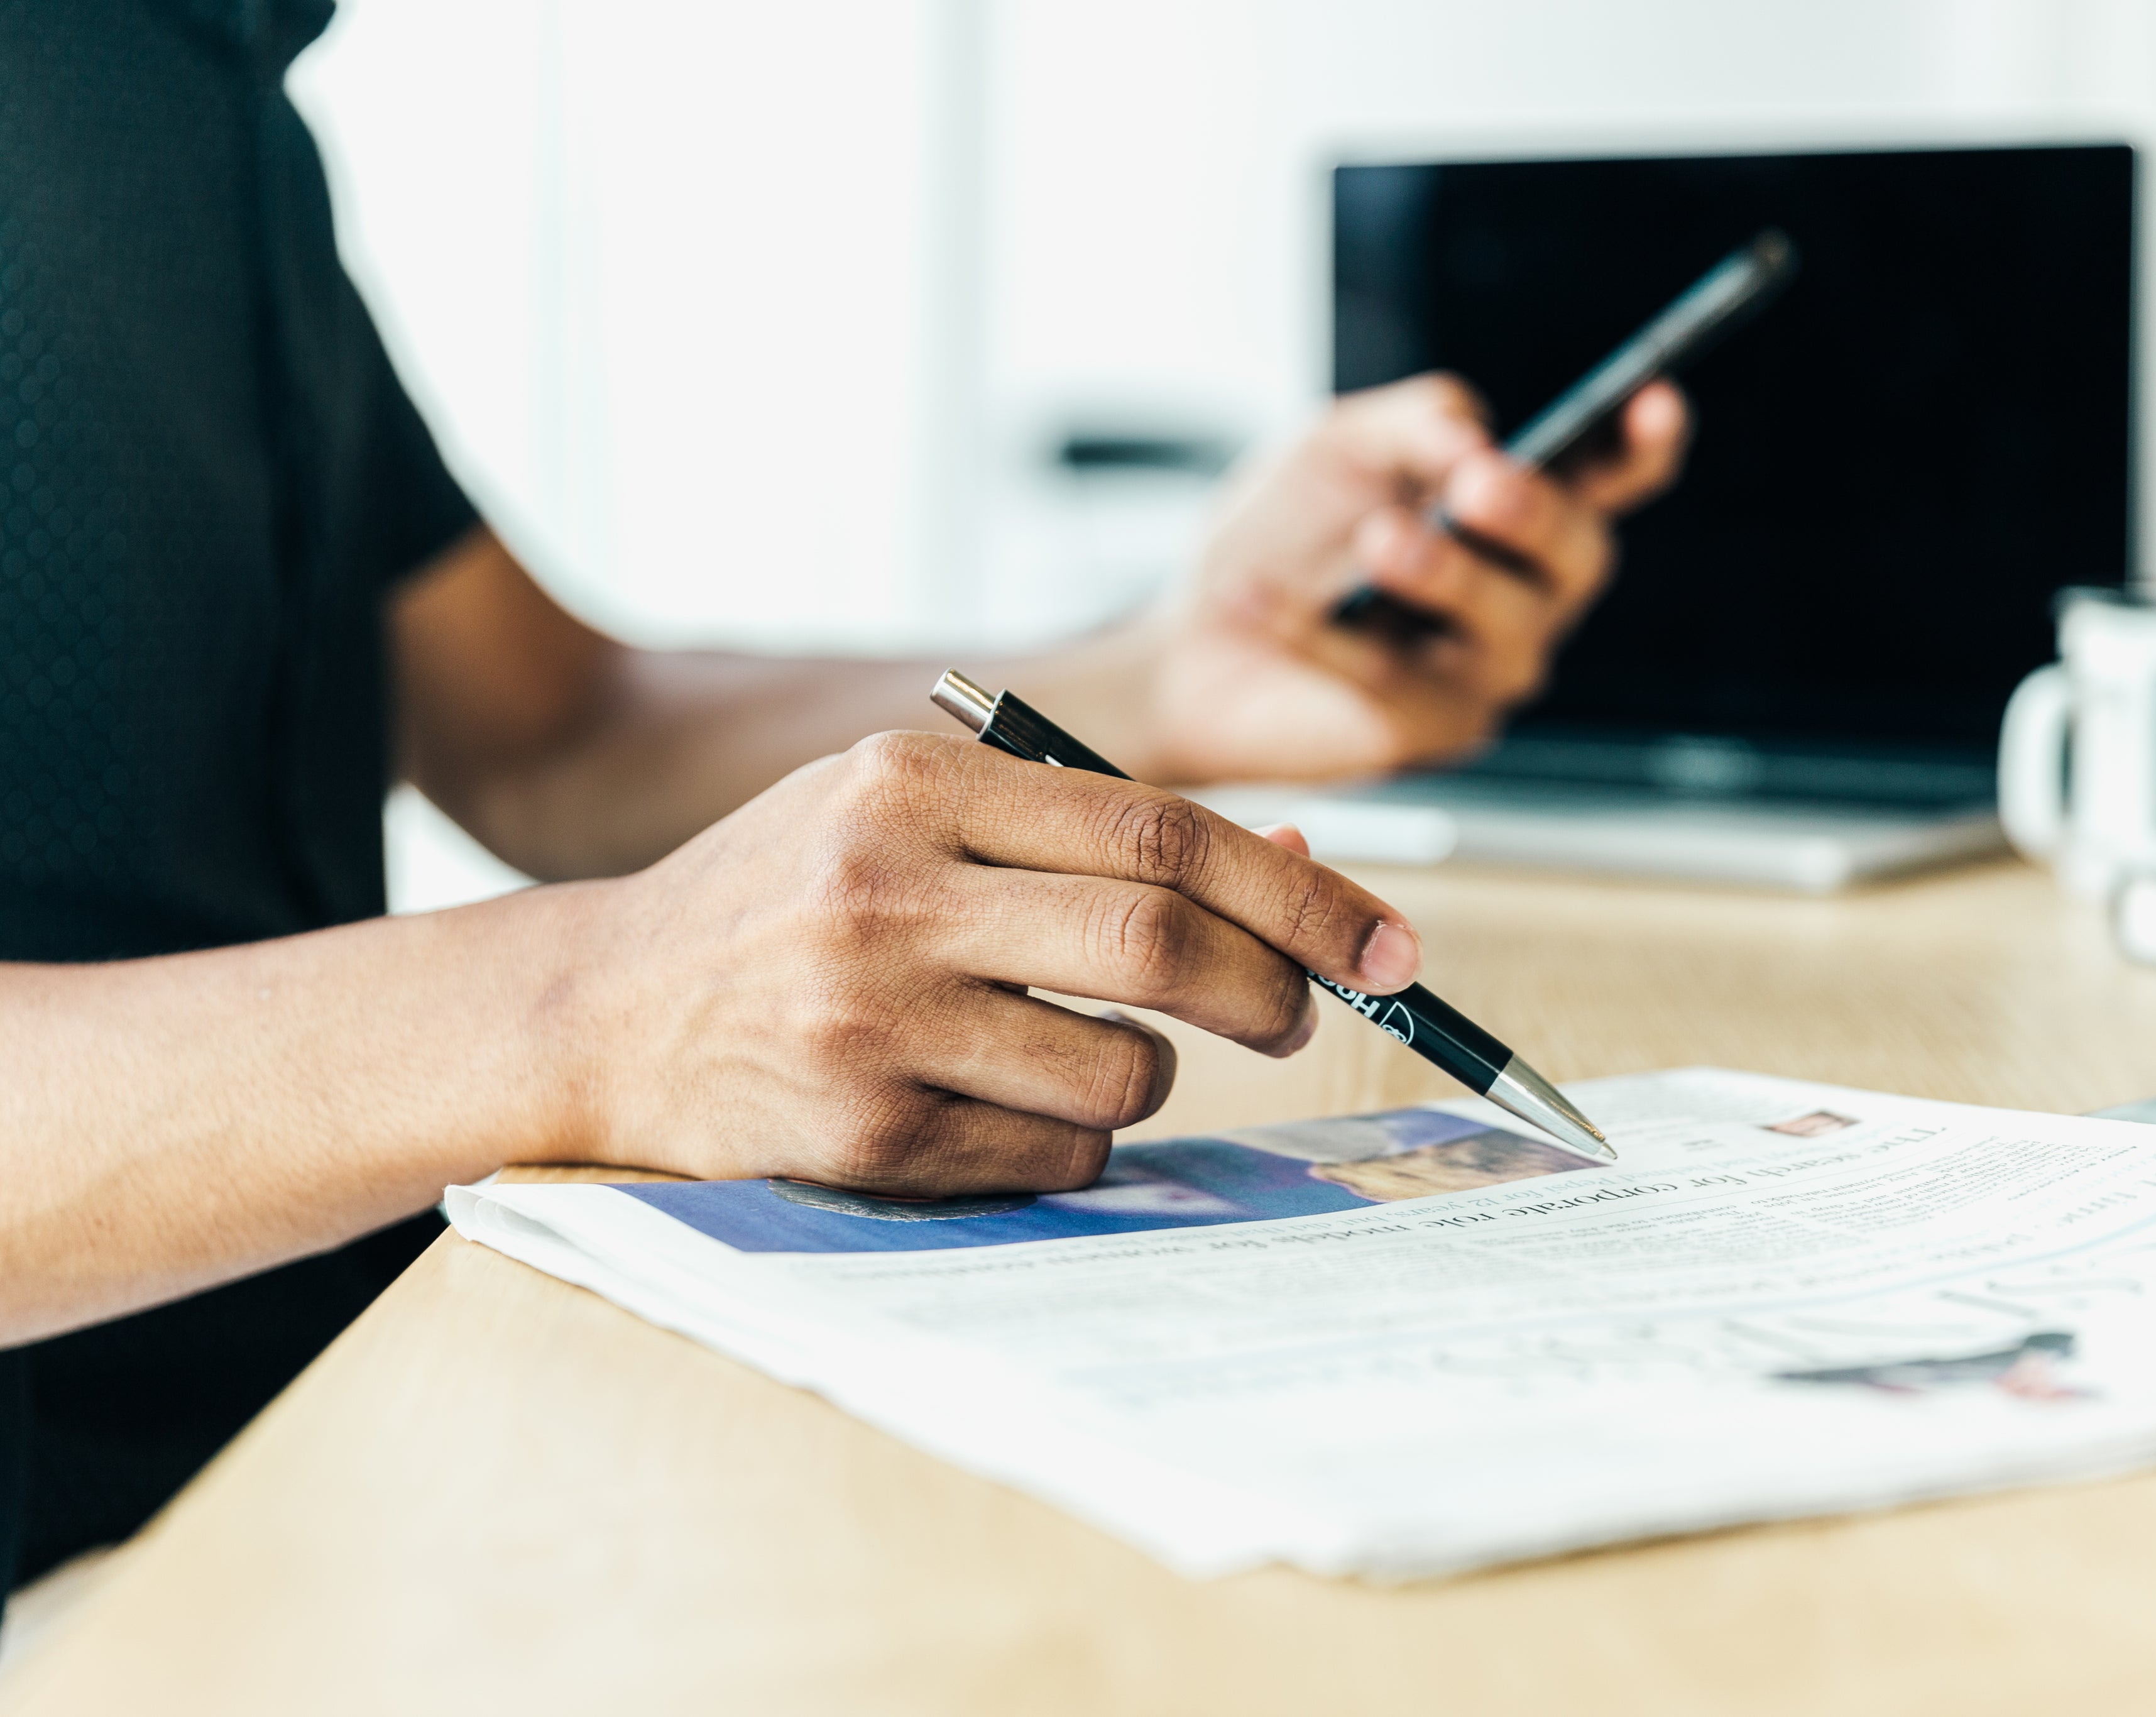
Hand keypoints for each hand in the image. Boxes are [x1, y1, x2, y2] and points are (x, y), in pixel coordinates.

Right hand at [560, 732, 1420, 1195]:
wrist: (600, 1009)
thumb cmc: (790, 904)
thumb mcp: (915, 820)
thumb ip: (1090, 835)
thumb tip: (1305, 863)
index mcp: (913, 785)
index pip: (1162, 831)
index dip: (1300, 892)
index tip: (1387, 941)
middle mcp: (887, 890)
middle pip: (1162, 942)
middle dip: (1275, 988)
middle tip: (1303, 1015)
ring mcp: (868, 1018)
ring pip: (1120, 1070)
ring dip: (1152, 1079)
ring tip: (1088, 1056)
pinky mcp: (858, 1133)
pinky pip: (1053, 1155)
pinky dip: (1076, 1142)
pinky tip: (1007, 1108)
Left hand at [1144, 373, 1688, 781]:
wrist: (1197, 640)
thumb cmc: (1285, 536)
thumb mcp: (1341, 445)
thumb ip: (1416, 422)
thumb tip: (1479, 440)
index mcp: (1519, 513)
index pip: (1610, 479)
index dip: (1644, 446)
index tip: (1656, 403)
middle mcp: (1528, 594)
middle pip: (1580, 555)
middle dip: (1537, 514)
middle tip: (1477, 486)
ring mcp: (1489, 670)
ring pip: (1508, 626)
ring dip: (1447, 574)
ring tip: (1379, 540)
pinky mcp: (1430, 732)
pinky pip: (1396, 680)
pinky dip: (1323, 636)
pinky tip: (1254, 595)